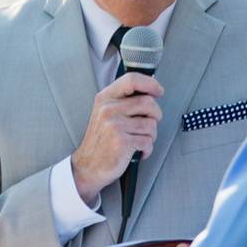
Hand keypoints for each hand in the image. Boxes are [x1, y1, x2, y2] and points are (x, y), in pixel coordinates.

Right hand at [71, 73, 163, 204]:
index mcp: (105, 98)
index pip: (132, 80)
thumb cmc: (101, 140)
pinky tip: (138, 151)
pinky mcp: (122, 142)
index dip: (150, 84)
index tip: (158, 90)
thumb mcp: (105, 113)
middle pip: (148, 102)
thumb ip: (124, 100)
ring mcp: (115, 125)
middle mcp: (108, 109)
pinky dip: (147, 149)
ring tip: (140, 140)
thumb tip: (151, 85)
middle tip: (149, 124)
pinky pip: (148, 141)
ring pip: (151, 124)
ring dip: (151, 135)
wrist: (88, 166)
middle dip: (155, 115)